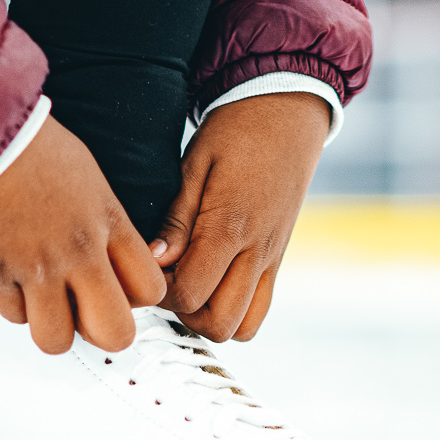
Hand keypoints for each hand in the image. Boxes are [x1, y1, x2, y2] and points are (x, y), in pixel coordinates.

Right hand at [0, 115, 166, 353]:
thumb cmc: (35, 150)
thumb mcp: (94, 184)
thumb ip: (111, 229)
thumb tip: (115, 270)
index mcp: (109, 224)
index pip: (150, 292)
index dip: (135, 300)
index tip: (119, 290)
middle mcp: (79, 251)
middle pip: (115, 333)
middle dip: (103, 331)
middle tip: (88, 315)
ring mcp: (36, 267)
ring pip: (58, 340)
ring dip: (53, 326)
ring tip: (45, 301)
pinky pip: (13, 317)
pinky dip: (14, 304)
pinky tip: (12, 276)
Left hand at [152, 91, 328, 341]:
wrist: (287, 113)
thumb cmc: (236, 132)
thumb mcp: (194, 165)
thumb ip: (176, 219)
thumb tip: (155, 261)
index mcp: (230, 226)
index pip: (190, 293)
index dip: (162, 291)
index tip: (152, 266)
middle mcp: (257, 251)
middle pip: (219, 323)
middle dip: (185, 313)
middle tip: (169, 280)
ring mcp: (272, 259)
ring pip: (243, 327)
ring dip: (211, 317)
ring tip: (192, 285)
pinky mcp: (278, 259)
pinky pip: (260, 309)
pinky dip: (235, 309)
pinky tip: (213, 281)